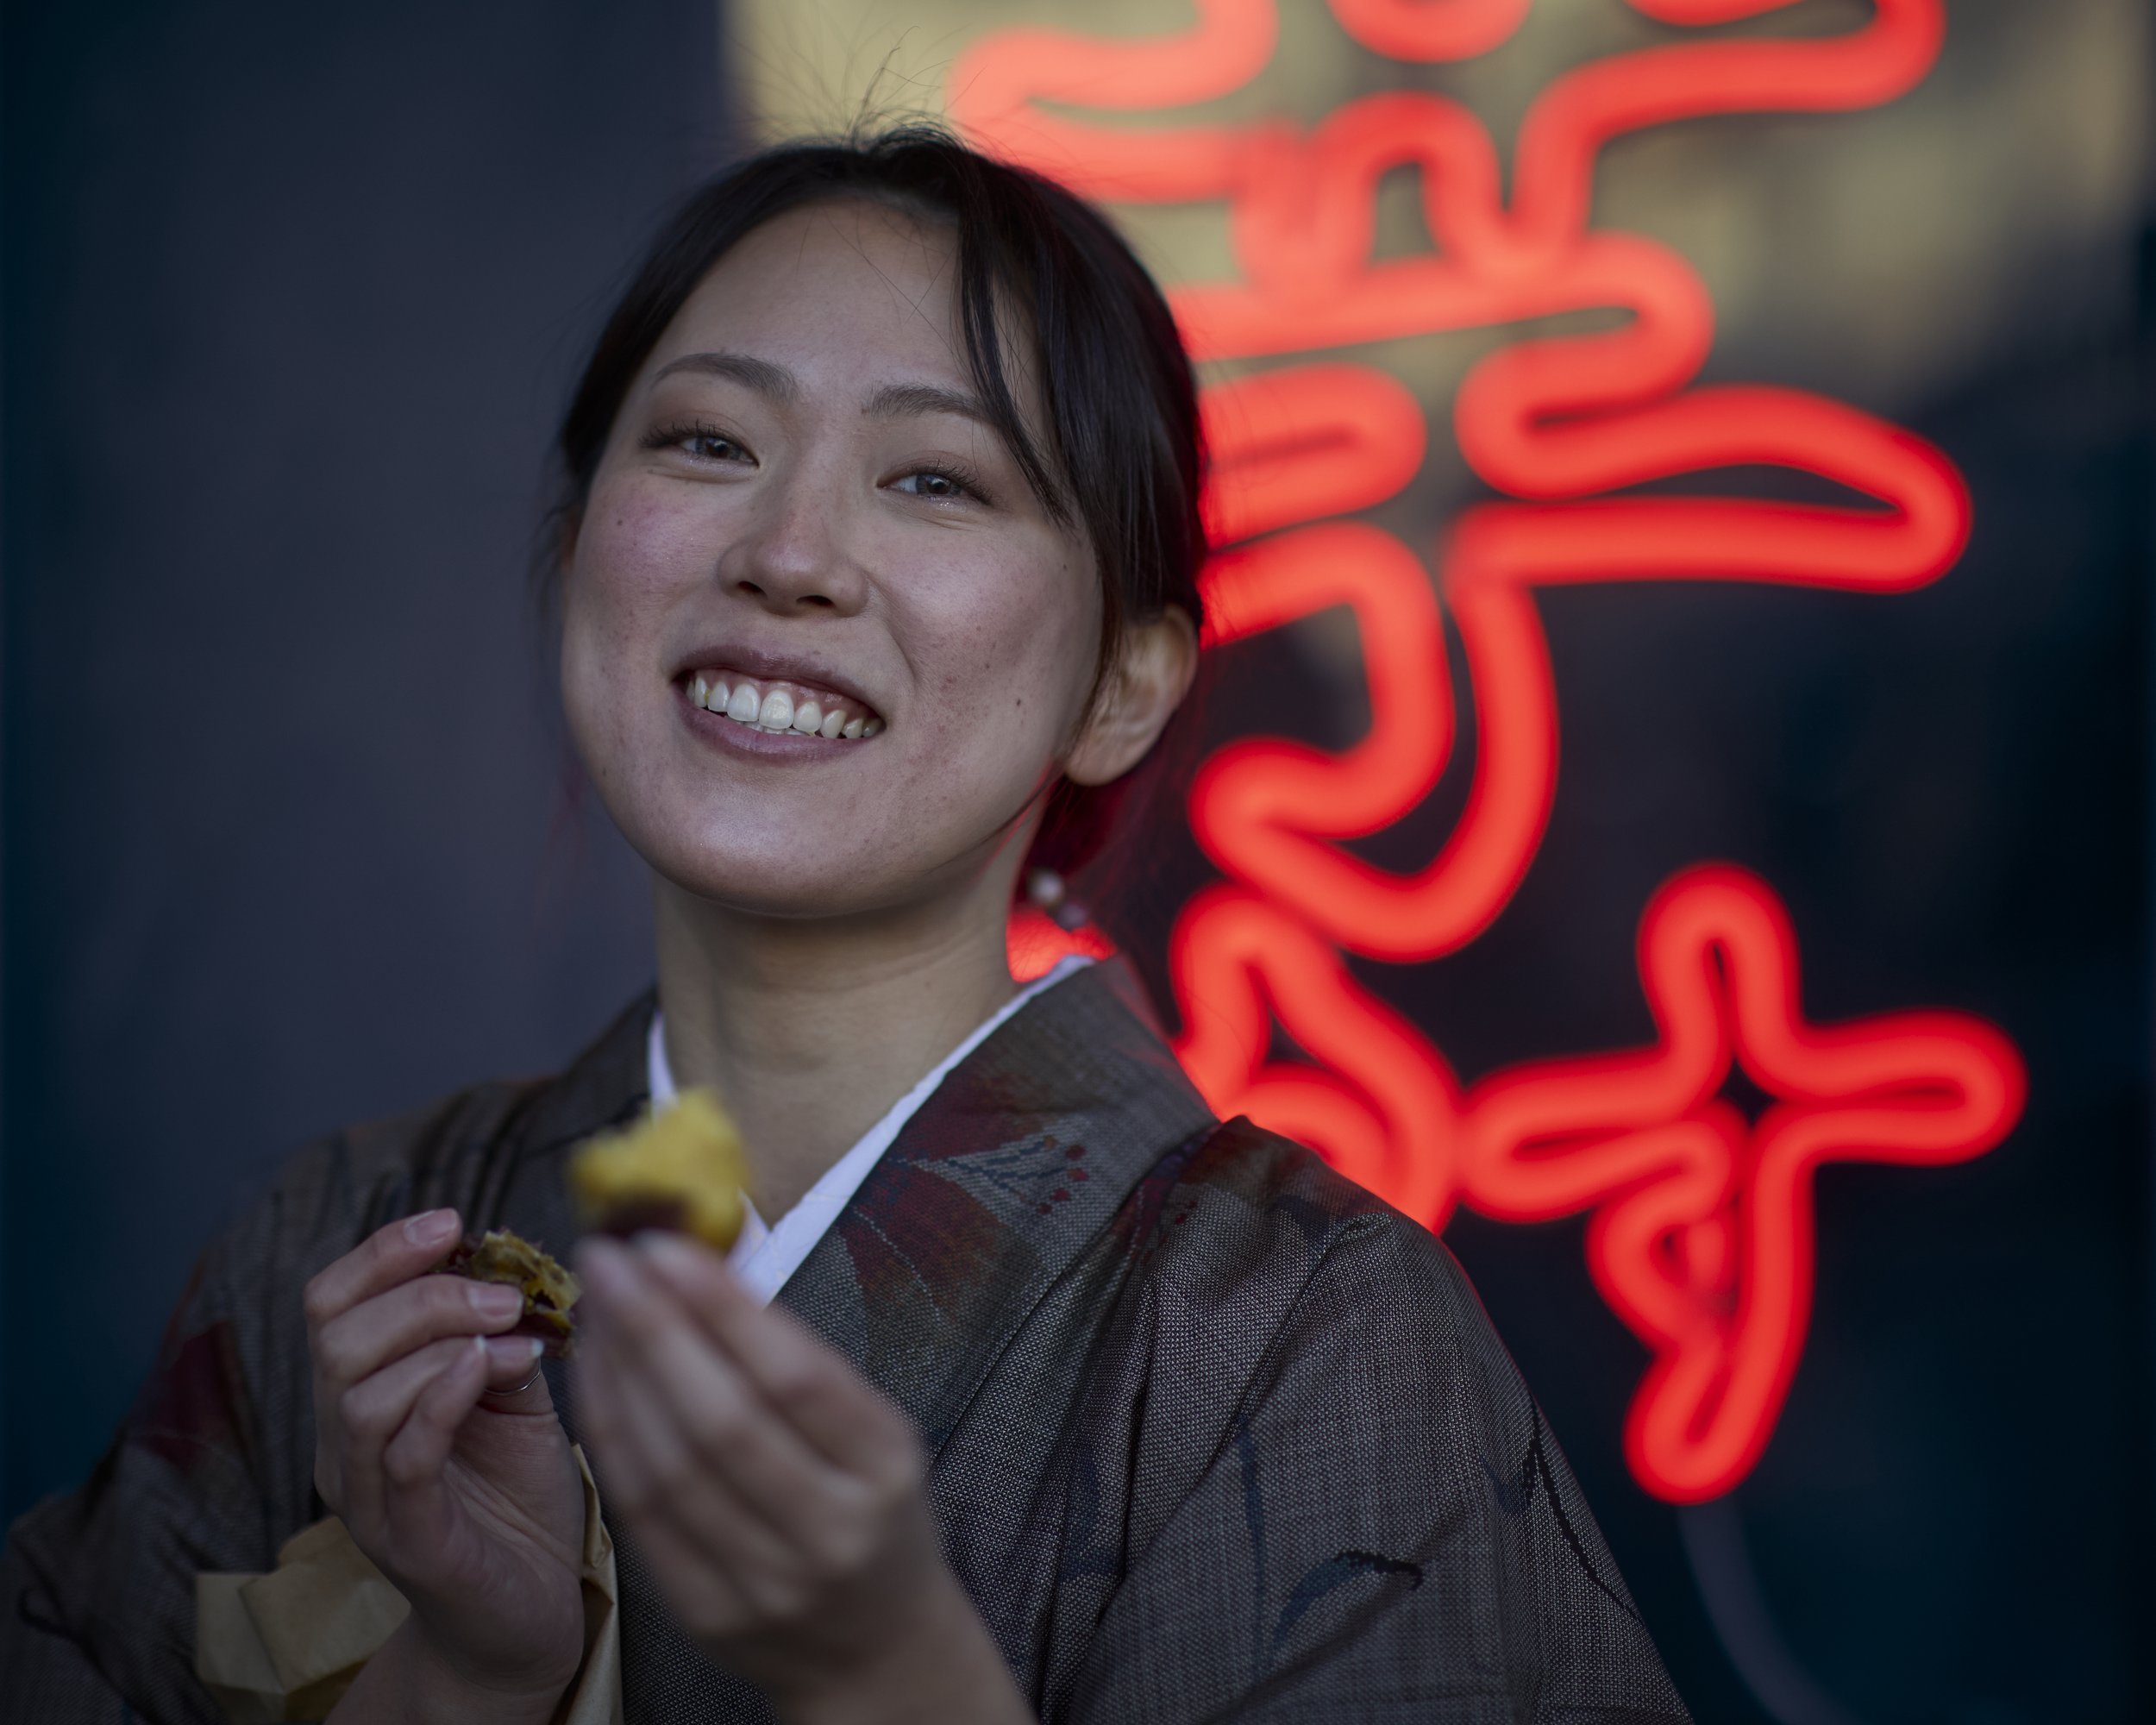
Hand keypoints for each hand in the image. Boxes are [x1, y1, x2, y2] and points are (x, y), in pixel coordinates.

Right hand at [306, 1209, 584, 1717]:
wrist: (525, 1615)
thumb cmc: (516, 1502)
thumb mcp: (516, 1399)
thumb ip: (502, 1338)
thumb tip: (518, 1270)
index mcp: (360, 1398)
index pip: (329, 1304)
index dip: (382, 1252)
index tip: (453, 1221)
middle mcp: (344, 1445)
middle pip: (337, 1338)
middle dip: (422, 1292)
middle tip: (504, 1292)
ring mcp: (370, 1494)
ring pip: (358, 1393)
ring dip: (439, 1340)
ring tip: (512, 1332)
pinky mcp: (408, 1538)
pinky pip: (402, 1457)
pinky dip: (442, 1397)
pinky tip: (490, 1368)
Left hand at [572, 1233, 1031, 1723]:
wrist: (877, 1648)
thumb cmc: (874, 1509)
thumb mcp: (875, 1430)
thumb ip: (802, 1362)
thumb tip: (709, 1268)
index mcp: (884, 1469)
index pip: (794, 1377)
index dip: (721, 1308)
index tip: (665, 1247)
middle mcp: (828, 1531)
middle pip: (720, 1422)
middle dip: (654, 1330)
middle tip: (609, 1261)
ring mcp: (764, 1582)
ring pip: (668, 1469)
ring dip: (619, 1376)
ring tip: (596, 1308)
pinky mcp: (706, 1614)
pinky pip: (640, 1513)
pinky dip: (610, 1436)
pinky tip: (597, 1378)